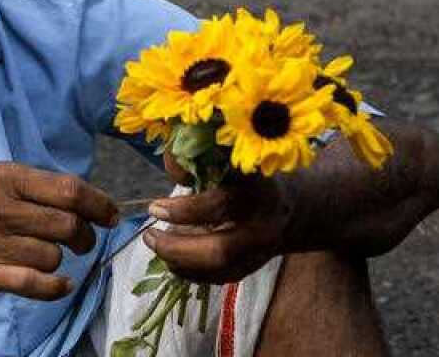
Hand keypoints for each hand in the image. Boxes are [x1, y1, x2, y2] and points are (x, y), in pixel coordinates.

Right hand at [0, 162, 119, 300]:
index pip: (69, 189)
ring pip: (53, 256)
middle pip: (67, 225)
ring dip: (60, 262)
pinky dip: (56, 288)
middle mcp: (1, 207)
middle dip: (84, 237)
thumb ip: (31, 188)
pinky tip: (60, 286)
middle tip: (82, 242)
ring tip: (49, 258)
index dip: (98, 204)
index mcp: (5, 178)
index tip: (110, 215)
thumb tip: (81, 199)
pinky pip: (36, 284)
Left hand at [143, 170, 295, 285]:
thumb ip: (200, 160)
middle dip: (177, 247)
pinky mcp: (251, 269)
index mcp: (259, 192)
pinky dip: (189, 271)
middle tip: (150, 236)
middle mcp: (264, 227)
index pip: (221, 206)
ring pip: (217, 270)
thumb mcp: (230, 160)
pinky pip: (216, 278)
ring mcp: (260, 254)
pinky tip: (171, 258)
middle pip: (220, 250)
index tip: (154, 207)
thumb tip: (171, 163)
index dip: (184, 210)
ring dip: (179, 261)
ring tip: (156, 243)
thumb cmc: (250, 178)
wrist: (289, 208)